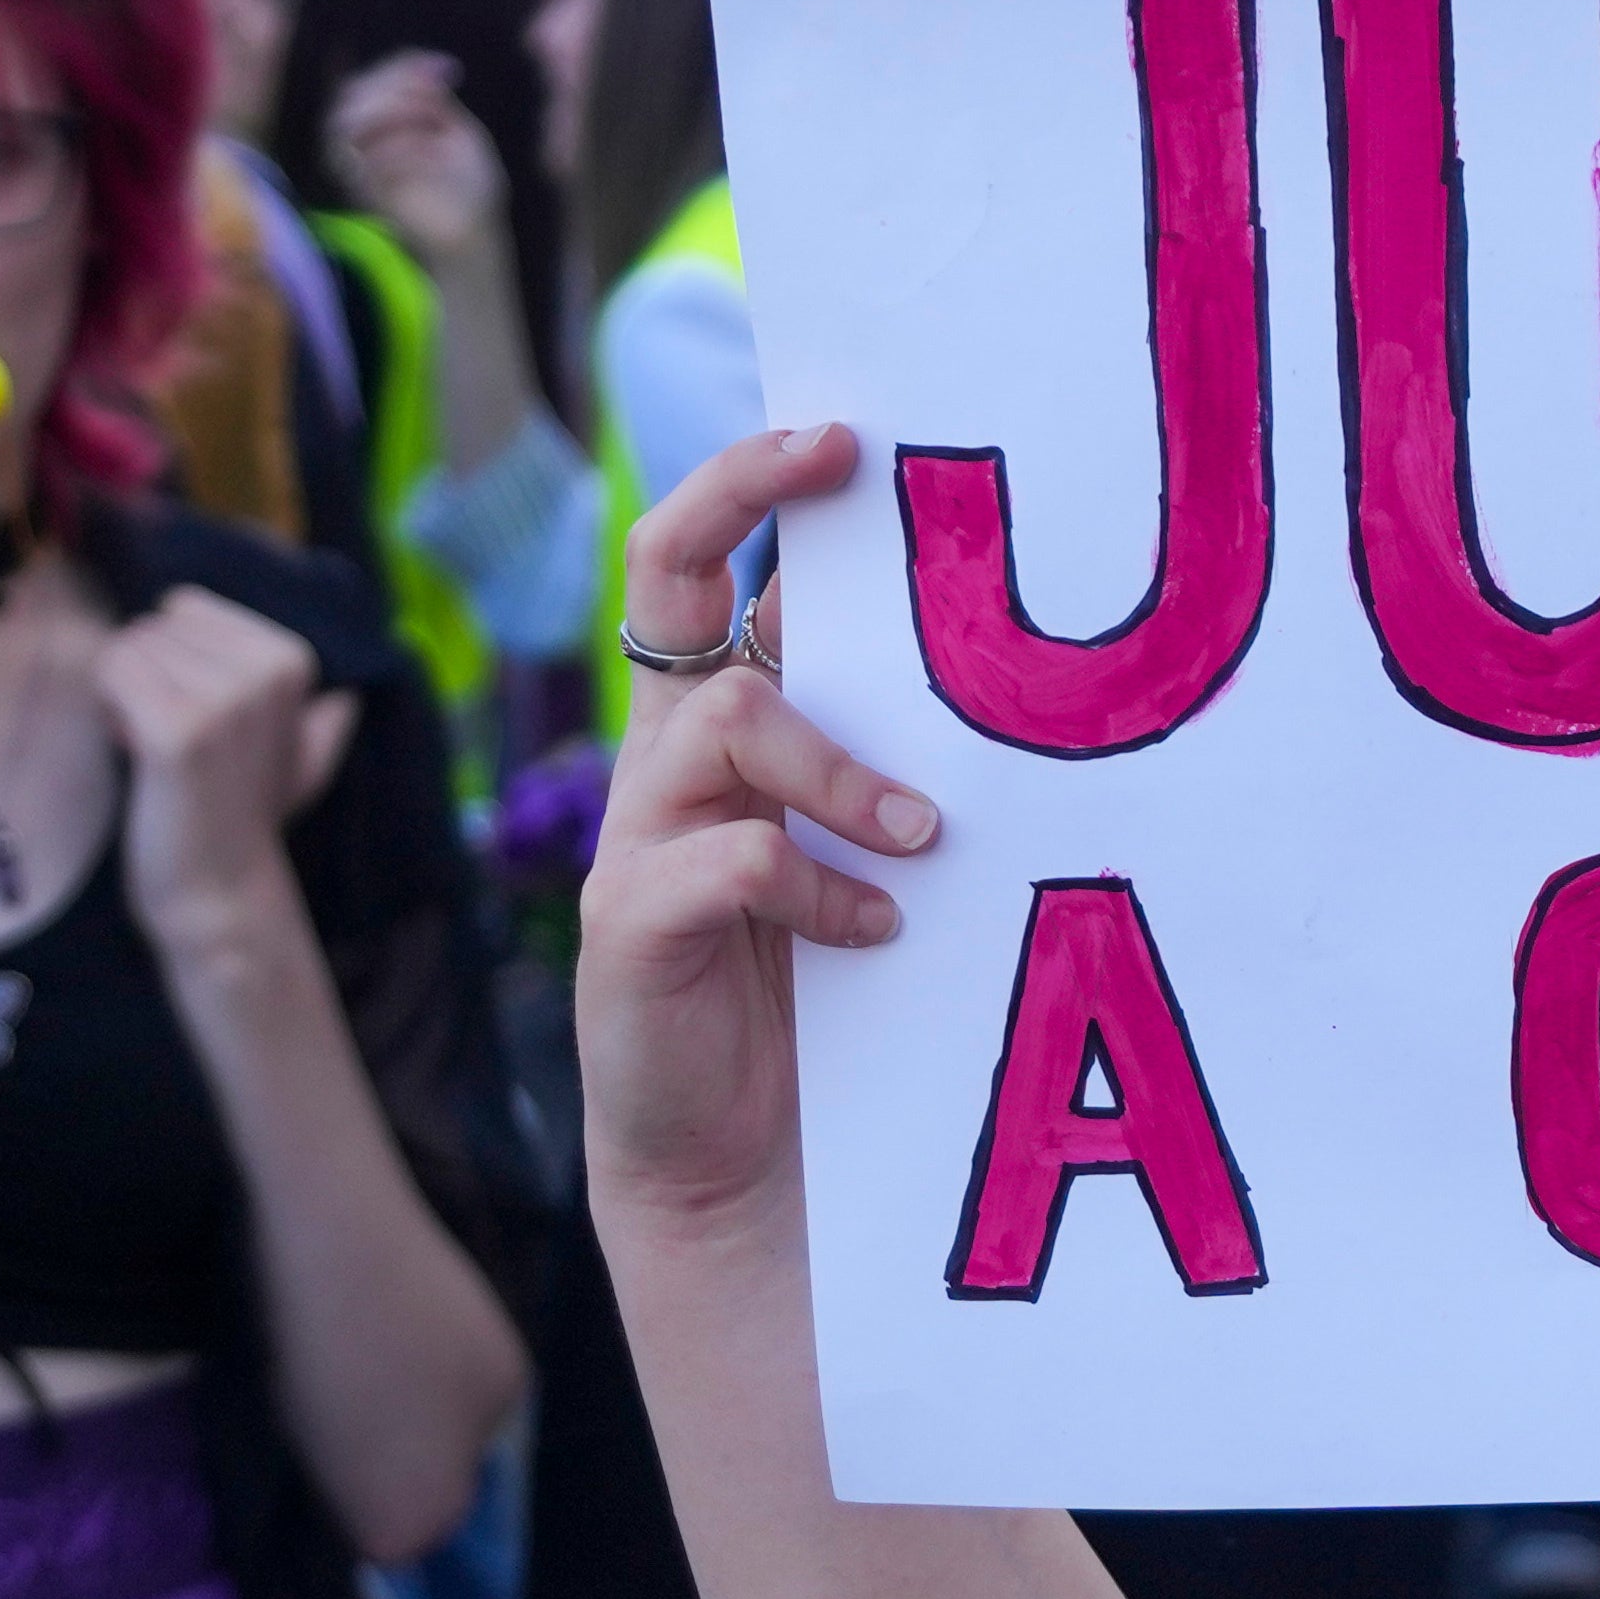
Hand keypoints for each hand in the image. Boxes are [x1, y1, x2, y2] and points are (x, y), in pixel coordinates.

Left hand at [97, 584, 359, 951]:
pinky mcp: (178, 733)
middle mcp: (265, 671)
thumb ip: (323, 719)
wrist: (219, 889)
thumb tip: (346, 696)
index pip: (185, 607)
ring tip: (156, 750)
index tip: (201, 719)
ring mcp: (224, 701)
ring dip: (124, 696)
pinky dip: (107, 710)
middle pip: (153, 626)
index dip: (175, 661)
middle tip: (175, 740)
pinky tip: (136, 754)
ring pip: (127, 646)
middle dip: (147, 676)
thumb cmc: (244, 815)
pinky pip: (111, 672)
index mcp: (293, 659)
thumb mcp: (302, 757)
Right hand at [322, 49, 506, 282]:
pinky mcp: (369, 198)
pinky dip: (404, 150)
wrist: (479, 232)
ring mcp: (361, 172)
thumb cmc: (469, 183)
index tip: (450, 69)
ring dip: (392, 114)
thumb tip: (425, 69)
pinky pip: (365, 163)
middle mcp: (362, 146)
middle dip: (395, 87)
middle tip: (440, 100)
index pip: (368, 81)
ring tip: (434, 125)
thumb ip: (435, 101)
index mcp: (380, 125)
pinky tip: (438, 156)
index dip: (403, 66)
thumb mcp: (458, 130)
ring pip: (343, 126)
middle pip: (348, 97)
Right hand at [579, 426, 937, 1235]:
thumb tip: (968, 642)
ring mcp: (637, 835)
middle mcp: (663, 756)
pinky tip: (874, 931)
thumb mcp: (850, 845)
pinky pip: (728, 859)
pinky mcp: (631, 926)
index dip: (751, 480)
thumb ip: (873, 748)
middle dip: (740, 494)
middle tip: (836, 457)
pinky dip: (816, 887)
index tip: (843, 436)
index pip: (698, 559)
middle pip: (663, 573)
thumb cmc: (810, 991)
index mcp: (711, 720)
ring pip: (726, 718)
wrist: (731, 1162)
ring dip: (840, 766)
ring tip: (922, 836)